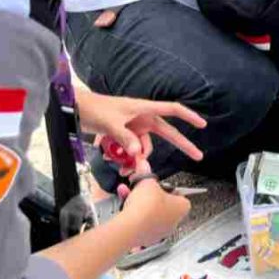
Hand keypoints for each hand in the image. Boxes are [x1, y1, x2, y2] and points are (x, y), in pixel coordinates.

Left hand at [76, 88, 205, 175]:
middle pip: (167, 132)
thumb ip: (125, 138)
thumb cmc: (95, 108)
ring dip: (138, 159)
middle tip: (198, 157)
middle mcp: (142, 118)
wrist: (76, 108)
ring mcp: (134, 127)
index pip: (172, 110)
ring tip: (124, 170)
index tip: (202, 125)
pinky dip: (126, 157)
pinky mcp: (124, 134)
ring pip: (145, 147)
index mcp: (144, 109)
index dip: (189, 116)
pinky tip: (113, 160)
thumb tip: (138, 154)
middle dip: (181, 144)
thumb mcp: (110, 123)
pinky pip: (131, 149)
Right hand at [116, 178, 190, 246]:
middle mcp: (173, 222)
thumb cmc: (146, 205)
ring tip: (127, 192)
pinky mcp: (146, 238)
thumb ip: (145, 172)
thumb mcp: (147, 182)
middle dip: (150, 195)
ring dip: (138, 202)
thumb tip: (143, 164)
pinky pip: (140, 222)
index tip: (158, 185)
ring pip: (149, 212)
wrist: (131, 226)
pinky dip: (132, 213)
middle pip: (163, 204)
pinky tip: (123, 204)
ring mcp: (160, 232)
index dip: (168, 188)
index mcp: (182, 207)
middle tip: (141, 188)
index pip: (180, 196)